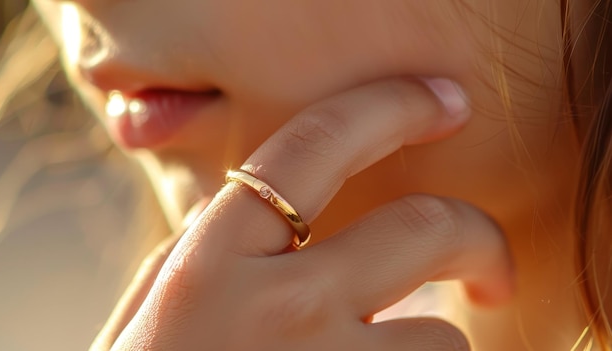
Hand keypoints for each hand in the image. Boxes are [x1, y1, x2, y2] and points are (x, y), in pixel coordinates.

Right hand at [90, 77, 513, 349]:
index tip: (442, 102)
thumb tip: (248, 206)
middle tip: (487, 269)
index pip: (312, 145)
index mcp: (208, 266)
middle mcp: (277, 310)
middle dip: (476, 237)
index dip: (387, 107)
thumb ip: (197, 254)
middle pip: (426, 228)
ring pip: (446, 341)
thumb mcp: (146, 321)